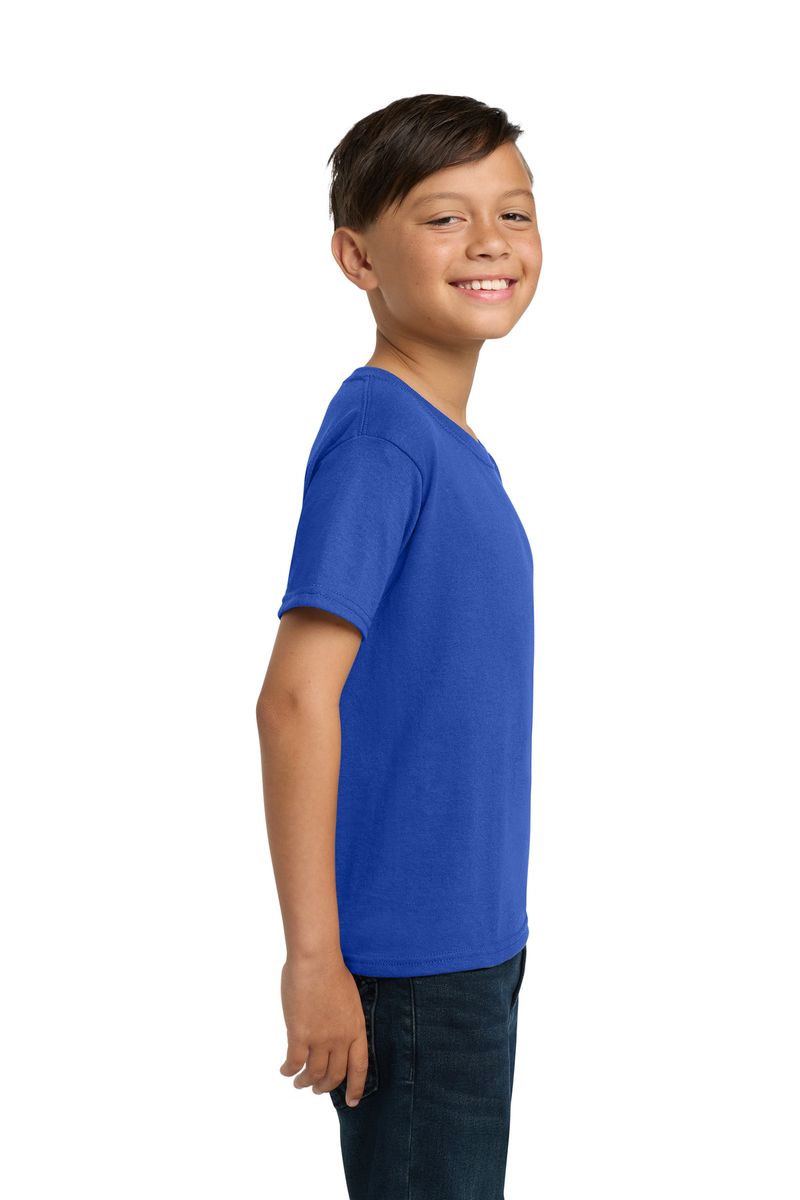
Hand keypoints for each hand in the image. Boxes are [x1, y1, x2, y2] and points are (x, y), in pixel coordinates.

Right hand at [278, 953, 368, 1106]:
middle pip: (335, 1074)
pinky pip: (294, 1063)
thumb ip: (343, 1020)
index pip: (359, 1066)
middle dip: (326, 1086)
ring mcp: (321, 1038)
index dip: (356, 1087)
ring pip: (313, 1073)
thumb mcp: (348, 999)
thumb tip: (331, 1032)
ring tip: (300, 1083)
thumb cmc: (331, 970)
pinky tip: (285, 1071)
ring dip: (306, 1082)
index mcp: (356, 1028)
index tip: (353, 1101)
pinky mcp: (300, 1035)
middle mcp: (340, 1038)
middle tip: (317, 1090)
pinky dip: (289, 1070)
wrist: (316, 960)